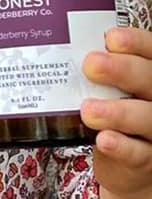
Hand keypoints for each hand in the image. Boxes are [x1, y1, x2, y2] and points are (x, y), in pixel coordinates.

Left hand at [82, 27, 151, 197]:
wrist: (123, 160)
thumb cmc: (114, 110)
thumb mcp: (110, 86)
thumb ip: (98, 69)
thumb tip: (57, 47)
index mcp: (149, 73)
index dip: (136, 42)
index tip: (111, 38)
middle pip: (150, 80)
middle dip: (122, 70)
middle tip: (91, 65)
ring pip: (148, 118)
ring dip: (118, 112)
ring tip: (88, 110)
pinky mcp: (148, 159)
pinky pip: (139, 153)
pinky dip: (121, 147)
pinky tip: (103, 139)